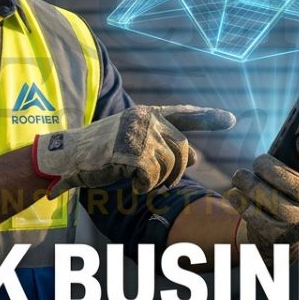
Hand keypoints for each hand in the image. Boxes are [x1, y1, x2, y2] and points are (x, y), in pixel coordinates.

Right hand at [32, 104, 235, 196]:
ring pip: (170, 165)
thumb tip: (198, 159)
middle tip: (158, 183)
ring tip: (141, 181)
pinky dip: (146, 186)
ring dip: (159, 180)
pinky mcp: (130, 152)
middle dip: (177, 171)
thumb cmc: (101, 153)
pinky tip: (134, 185)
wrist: (68, 155)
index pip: (185, 113)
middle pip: (183, 149)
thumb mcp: (136, 146)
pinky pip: (154, 176)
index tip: (231, 119)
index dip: (208, 117)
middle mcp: (145, 118)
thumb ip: (166, 147)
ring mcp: (138, 133)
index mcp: (148, 114)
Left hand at [227, 128, 298, 262]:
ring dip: (249, 183)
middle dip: (268, 167)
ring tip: (239, 176)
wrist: (286, 236)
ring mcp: (297, 223)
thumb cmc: (297, 195)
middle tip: (258, 162)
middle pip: (290, 182)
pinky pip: (254, 214)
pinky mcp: (276, 236)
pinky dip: (240, 201)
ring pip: (268, 198)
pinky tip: (234, 193)